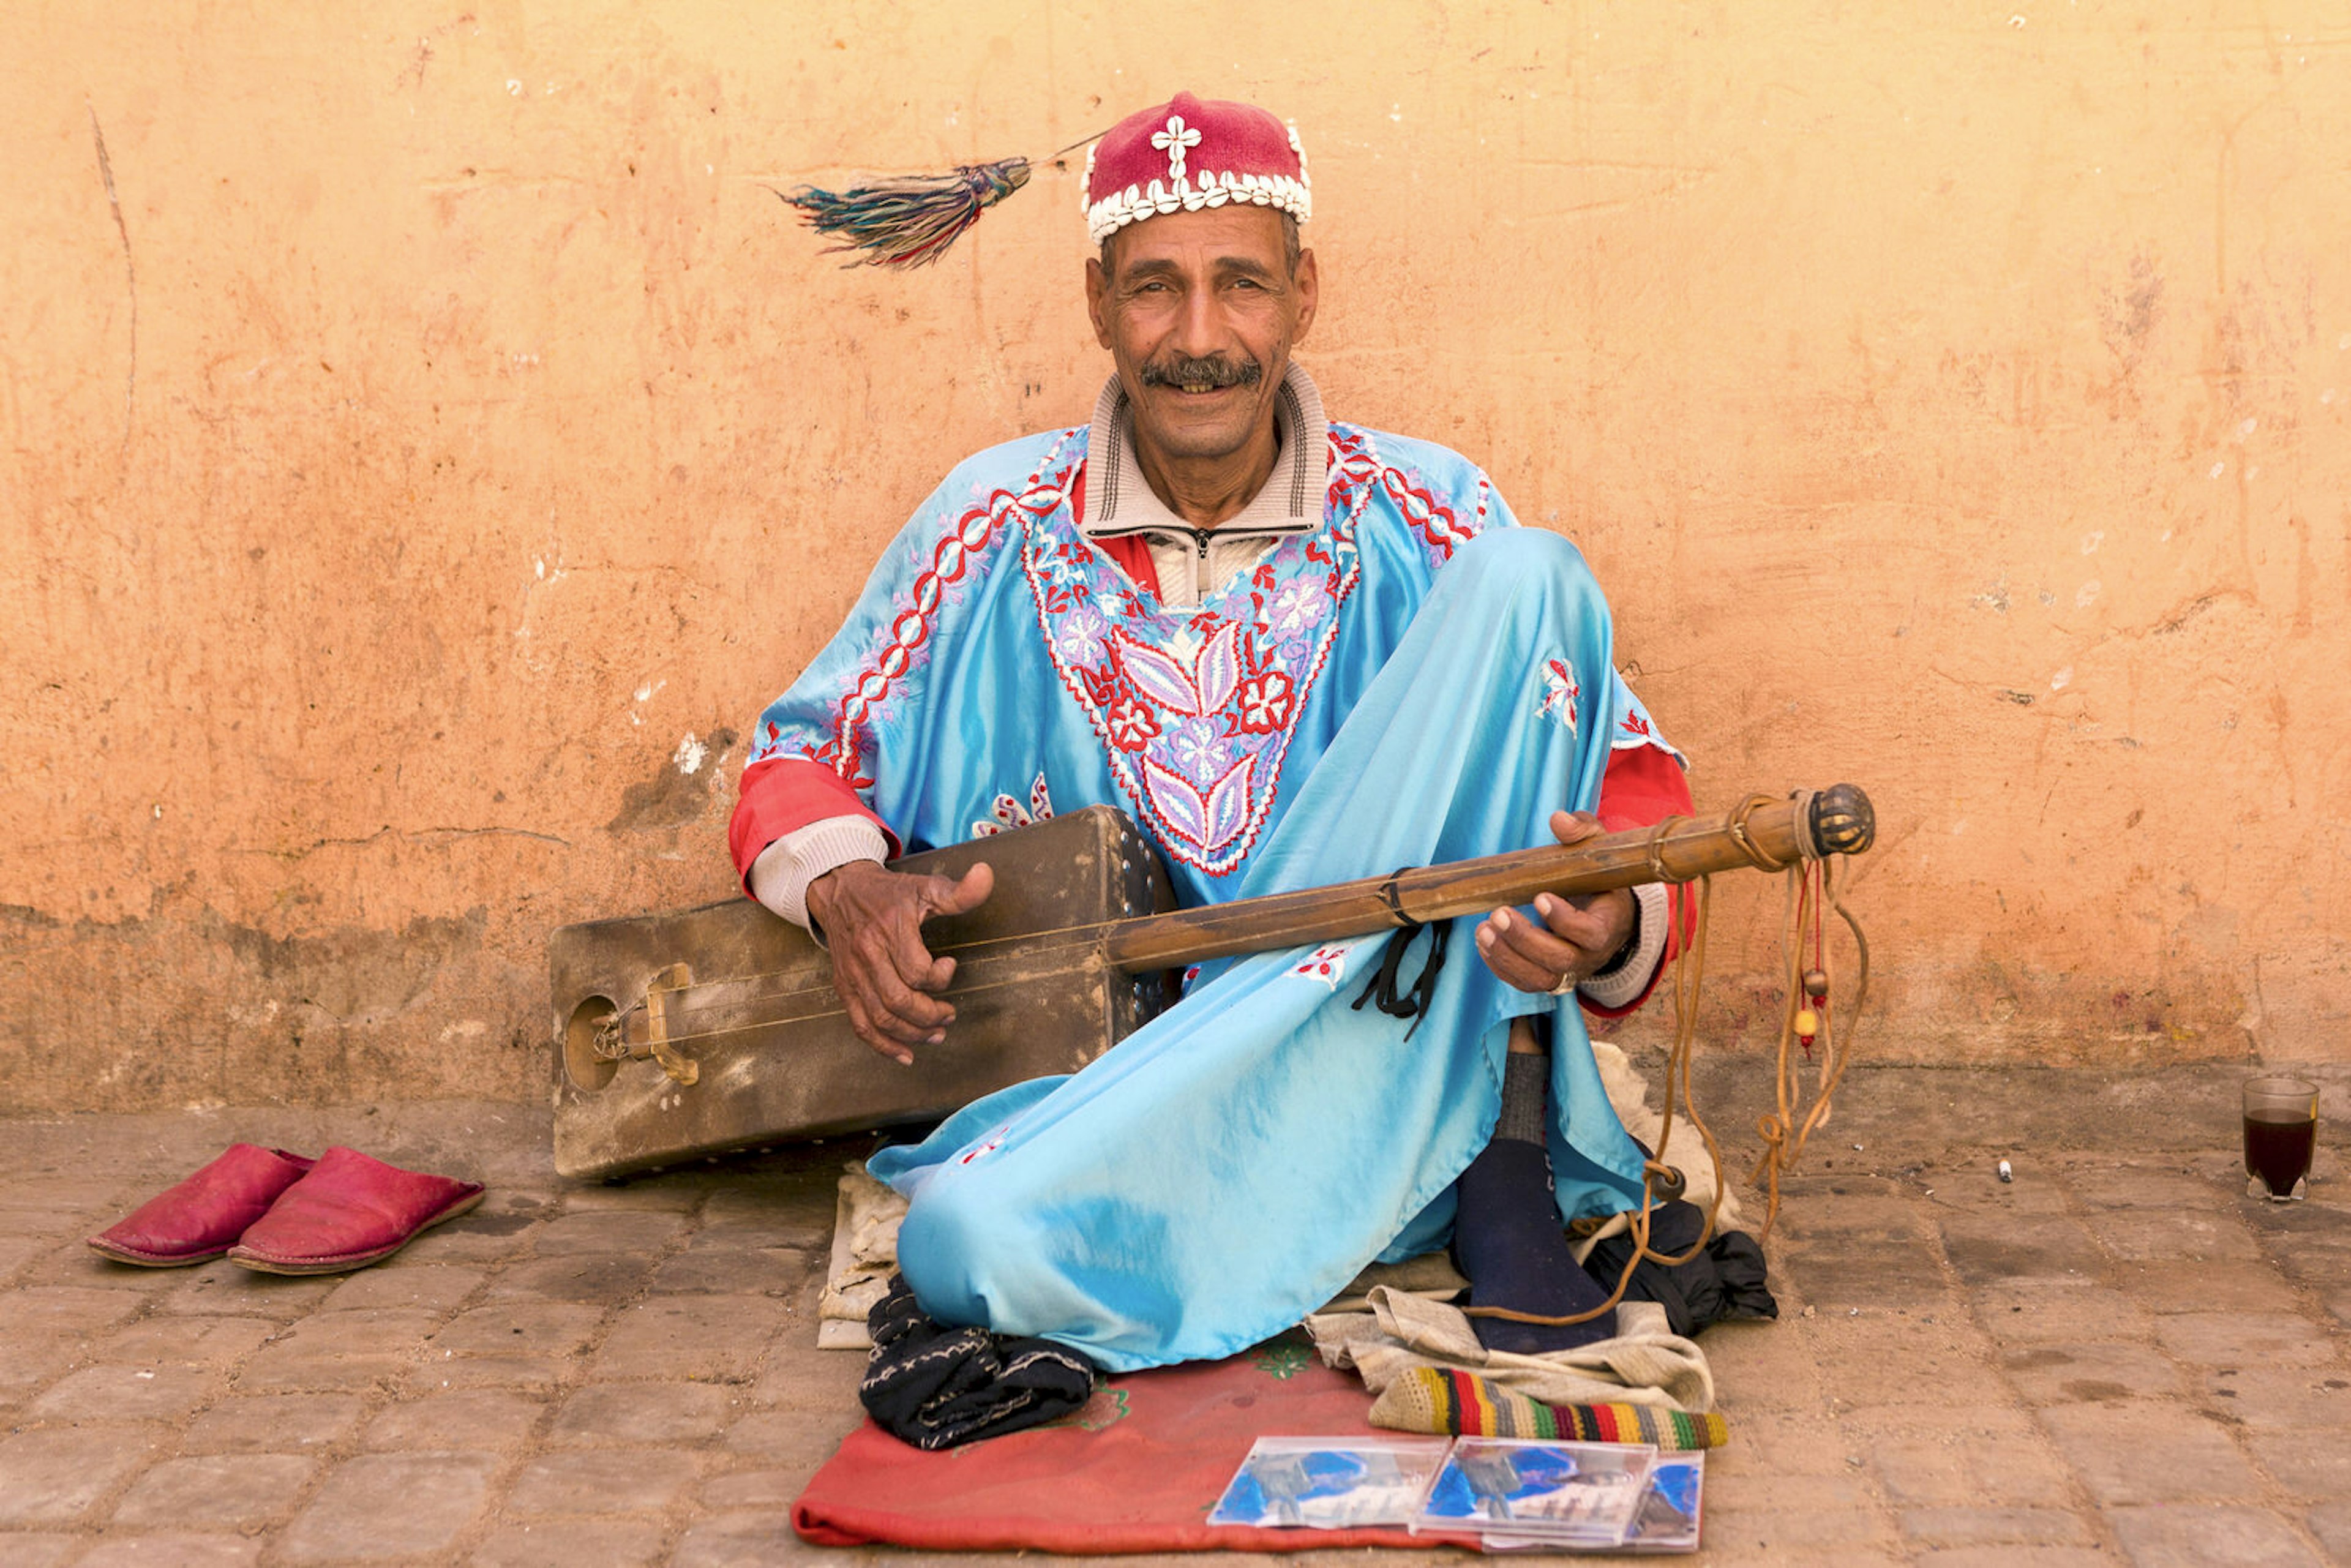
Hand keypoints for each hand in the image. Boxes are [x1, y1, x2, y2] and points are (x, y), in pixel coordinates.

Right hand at [805, 859, 994, 1064]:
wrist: (839, 889)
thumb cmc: (889, 893)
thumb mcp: (925, 886)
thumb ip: (960, 890)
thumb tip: (986, 874)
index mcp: (890, 929)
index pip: (917, 970)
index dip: (940, 977)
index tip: (950, 965)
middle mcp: (868, 954)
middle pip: (898, 1001)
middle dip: (929, 1016)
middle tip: (950, 1014)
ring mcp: (853, 974)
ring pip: (881, 1018)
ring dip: (912, 1034)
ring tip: (936, 1034)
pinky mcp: (845, 987)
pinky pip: (860, 1024)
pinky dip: (882, 1045)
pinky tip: (905, 1055)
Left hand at [1474, 810, 1634, 994]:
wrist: (1607, 915)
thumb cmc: (1600, 879)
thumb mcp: (1599, 851)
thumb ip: (1583, 832)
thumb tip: (1558, 819)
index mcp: (1607, 924)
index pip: (1590, 933)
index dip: (1564, 920)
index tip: (1539, 896)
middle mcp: (1590, 955)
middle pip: (1560, 960)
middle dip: (1525, 939)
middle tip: (1499, 913)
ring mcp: (1570, 970)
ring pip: (1540, 978)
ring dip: (1507, 956)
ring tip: (1483, 929)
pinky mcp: (1550, 977)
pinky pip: (1525, 982)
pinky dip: (1501, 967)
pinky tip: (1484, 942)